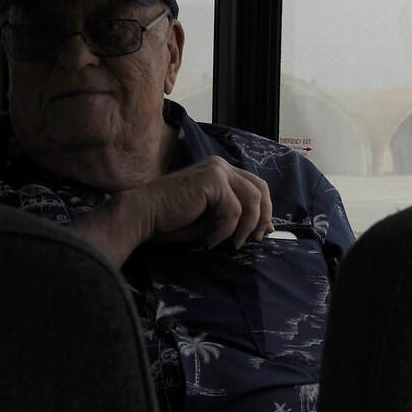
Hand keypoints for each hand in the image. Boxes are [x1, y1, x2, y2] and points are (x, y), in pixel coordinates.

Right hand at [133, 156, 272, 249]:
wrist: (145, 215)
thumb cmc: (175, 220)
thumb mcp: (214, 220)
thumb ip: (237, 219)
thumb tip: (267, 228)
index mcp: (222, 172)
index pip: (256, 187)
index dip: (265, 210)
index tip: (262, 233)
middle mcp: (221, 166)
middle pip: (260, 189)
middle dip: (261, 217)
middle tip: (253, 239)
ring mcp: (217, 170)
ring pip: (252, 200)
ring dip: (244, 228)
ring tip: (230, 244)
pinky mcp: (212, 180)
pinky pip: (233, 211)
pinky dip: (224, 230)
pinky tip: (209, 240)